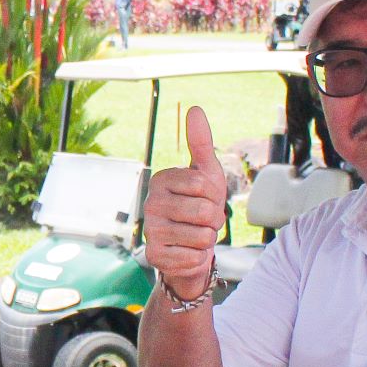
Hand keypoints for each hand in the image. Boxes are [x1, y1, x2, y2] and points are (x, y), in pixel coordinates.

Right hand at [143, 105, 227, 304]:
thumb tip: (195, 109)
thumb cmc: (200, 205)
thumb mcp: (206, 173)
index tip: (206, 198)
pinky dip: (198, 257)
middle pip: (204, 211)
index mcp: (161, 180)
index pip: (203, 184)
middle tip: (204, 220)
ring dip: (207, 239)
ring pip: (202, 236)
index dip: (215, 195)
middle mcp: (150, 203)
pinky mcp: (154, 255)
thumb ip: (201, 143)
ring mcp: (150, 230)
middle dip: (214, 219)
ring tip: (197, 236)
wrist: (190, 245)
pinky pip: (193, 257)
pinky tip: (188, 252)